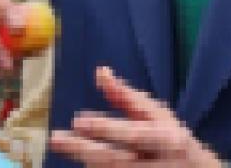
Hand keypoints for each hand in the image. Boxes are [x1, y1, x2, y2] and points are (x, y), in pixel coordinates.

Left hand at [50, 66, 221, 166]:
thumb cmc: (174, 140)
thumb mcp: (158, 116)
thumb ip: (128, 97)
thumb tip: (100, 72)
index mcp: (168, 139)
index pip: (132, 135)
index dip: (106, 129)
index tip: (78, 120)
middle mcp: (160, 164)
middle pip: (116, 159)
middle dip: (83, 149)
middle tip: (56, 138)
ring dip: (87, 160)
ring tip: (64, 145)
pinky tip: (83, 161)